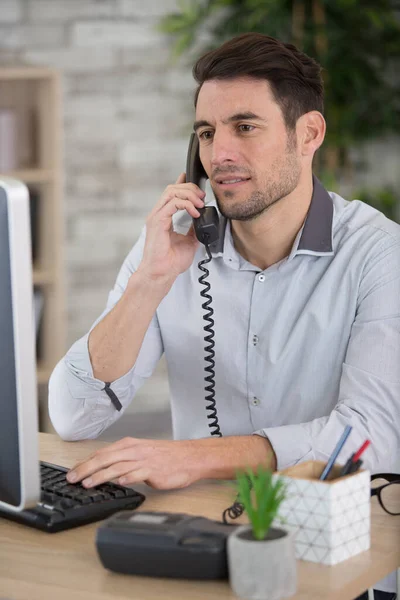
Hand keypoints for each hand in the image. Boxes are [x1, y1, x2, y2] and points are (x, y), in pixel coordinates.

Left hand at [66, 437, 201, 489]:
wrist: (190, 457)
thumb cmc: (166, 456)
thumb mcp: (142, 452)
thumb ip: (123, 459)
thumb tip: (103, 469)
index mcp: (129, 445)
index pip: (102, 453)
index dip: (85, 462)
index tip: (71, 471)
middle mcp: (134, 451)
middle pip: (105, 458)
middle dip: (86, 469)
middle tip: (72, 479)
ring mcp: (144, 461)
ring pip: (118, 467)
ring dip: (101, 475)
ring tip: (88, 483)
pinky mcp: (154, 471)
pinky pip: (138, 474)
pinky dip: (127, 478)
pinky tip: (119, 483)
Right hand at [137, 173, 205, 283]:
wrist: (163, 273)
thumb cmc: (170, 262)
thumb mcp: (189, 241)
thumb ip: (193, 229)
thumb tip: (202, 222)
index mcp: (163, 217)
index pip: (171, 193)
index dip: (182, 183)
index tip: (195, 181)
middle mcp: (158, 214)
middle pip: (172, 188)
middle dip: (190, 188)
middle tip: (202, 197)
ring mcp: (156, 217)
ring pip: (171, 192)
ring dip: (189, 194)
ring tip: (200, 204)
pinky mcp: (157, 221)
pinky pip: (173, 204)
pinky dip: (186, 204)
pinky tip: (195, 212)